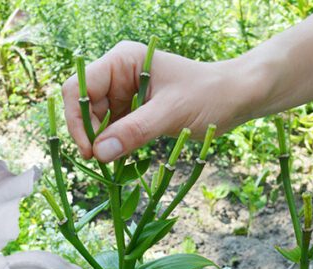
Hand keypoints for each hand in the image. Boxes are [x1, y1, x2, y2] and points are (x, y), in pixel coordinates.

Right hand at [62, 41, 256, 161]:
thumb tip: (100, 153)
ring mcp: (125, 93)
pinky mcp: (134, 111)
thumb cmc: (208, 95)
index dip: (77, 119)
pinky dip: (115, 146)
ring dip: (103, 143)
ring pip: (96, 122)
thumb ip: (135, 131)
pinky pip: (113, 130)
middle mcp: (118, 74)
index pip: (80, 88)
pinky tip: (124, 159)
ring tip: (117, 163)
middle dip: (90, 134)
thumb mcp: (171, 113)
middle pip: (84, 107)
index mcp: (123, 61)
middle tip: (104, 162)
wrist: (235, 98)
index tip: (90, 150)